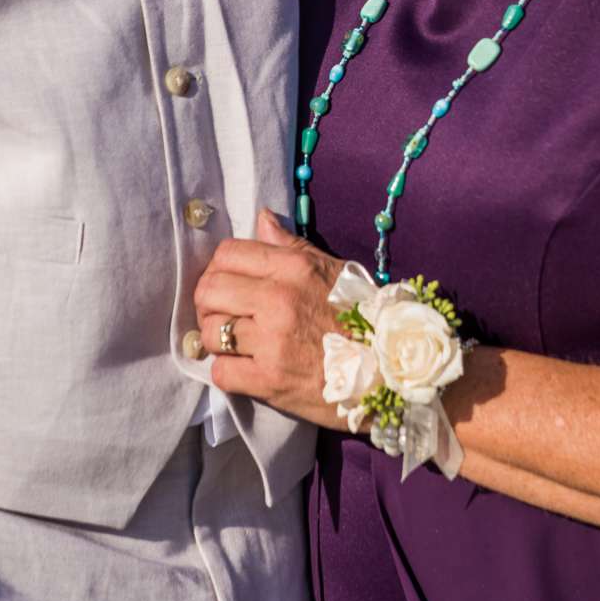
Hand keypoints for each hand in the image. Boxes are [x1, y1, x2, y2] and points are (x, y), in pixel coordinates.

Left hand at [193, 210, 348, 427]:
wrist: (391, 373)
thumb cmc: (365, 318)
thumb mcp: (335, 270)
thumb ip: (292, 246)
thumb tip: (262, 219)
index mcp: (294, 268)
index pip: (228, 253)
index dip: (219, 268)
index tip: (228, 283)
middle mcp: (278, 299)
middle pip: (209, 291)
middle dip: (208, 303)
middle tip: (222, 314)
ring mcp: (272, 341)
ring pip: (209, 333)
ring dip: (217, 340)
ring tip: (235, 344)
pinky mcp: (270, 381)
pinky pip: (221, 371)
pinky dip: (227, 371)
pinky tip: (244, 370)